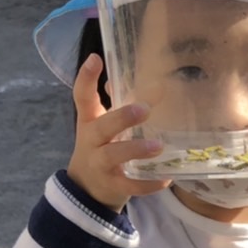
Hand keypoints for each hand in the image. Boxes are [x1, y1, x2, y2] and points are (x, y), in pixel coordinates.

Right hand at [65, 54, 168, 211]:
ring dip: (135, 149)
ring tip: (158, 145)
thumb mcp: (105, 126)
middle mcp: (91, 142)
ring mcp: (99, 165)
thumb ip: (123, 106)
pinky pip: (130, 185)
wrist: (88, 188)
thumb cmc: (102, 148)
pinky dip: (148, 183)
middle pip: (101, 127)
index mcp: (89, 122)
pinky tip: (166, 178)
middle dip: (121, 117)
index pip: (82, 96)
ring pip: (114, 156)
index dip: (86, 78)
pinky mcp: (112, 186)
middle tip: (144, 109)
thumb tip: (154, 85)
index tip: (95, 59)